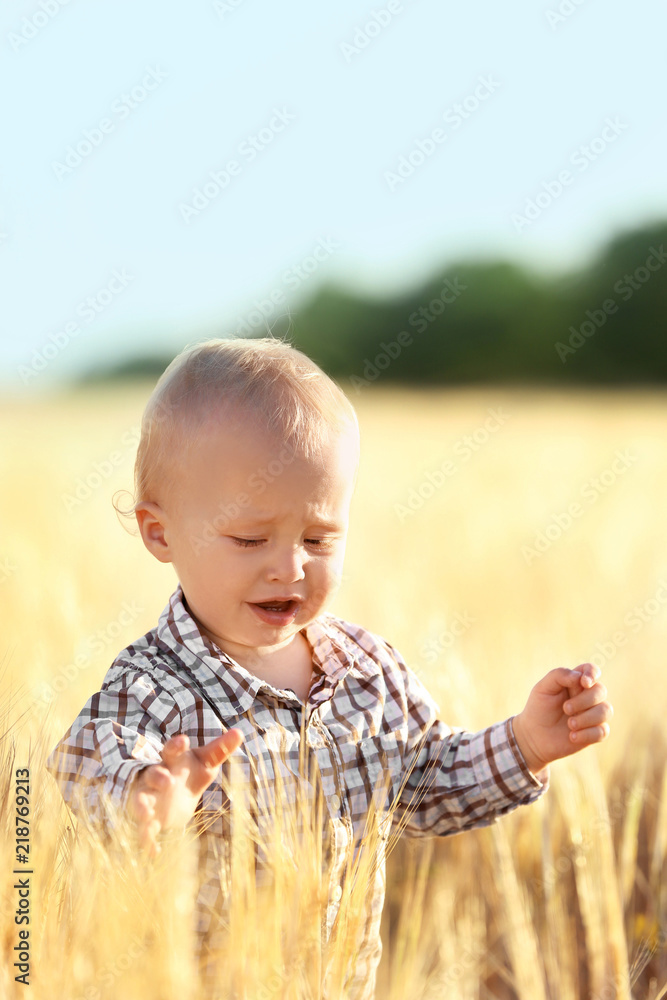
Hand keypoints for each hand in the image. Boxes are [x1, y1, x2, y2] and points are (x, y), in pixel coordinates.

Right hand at [128, 729, 243, 855]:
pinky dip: (147, 840)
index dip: (176, 745)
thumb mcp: (206, 761)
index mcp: (172, 760)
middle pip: (152, 774)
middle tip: (167, 781)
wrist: (175, 796)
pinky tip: (153, 852)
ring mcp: (150, 798)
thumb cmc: (190, 772)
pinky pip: (144, 830)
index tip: (183, 741)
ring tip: (145, 815)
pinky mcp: (150, 819)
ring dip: (141, 807)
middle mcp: (156, 777)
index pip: (171, 749)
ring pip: (141, 800)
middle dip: (157, 777)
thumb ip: (220, 749)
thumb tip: (240, 733)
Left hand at [512, 663, 612, 774]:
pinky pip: (603, 731)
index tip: (583, 682)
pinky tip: (572, 736)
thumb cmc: (539, 708)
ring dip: (587, 718)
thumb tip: (579, 677)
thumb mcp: (543, 688)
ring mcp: (593, 714)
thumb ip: (559, 675)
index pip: (592, 670)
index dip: (592, 673)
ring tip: (570, 724)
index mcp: (576, 682)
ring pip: (606, 711)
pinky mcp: (595, 732)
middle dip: (584, 700)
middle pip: (601, 691)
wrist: (535, 735)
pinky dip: (587, 734)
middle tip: (566, 708)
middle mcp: (588, 696)